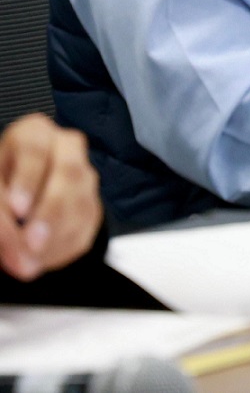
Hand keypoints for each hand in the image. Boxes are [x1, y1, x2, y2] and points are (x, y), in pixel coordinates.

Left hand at [0, 114, 102, 280]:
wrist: (15, 204)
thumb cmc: (1, 187)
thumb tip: (14, 250)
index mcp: (33, 134)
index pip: (34, 150)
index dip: (27, 180)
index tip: (17, 210)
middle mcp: (65, 147)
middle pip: (69, 172)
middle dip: (51, 212)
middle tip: (32, 243)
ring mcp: (84, 174)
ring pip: (82, 202)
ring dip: (56, 237)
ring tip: (31, 262)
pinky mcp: (93, 202)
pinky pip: (88, 225)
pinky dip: (65, 247)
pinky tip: (43, 259)